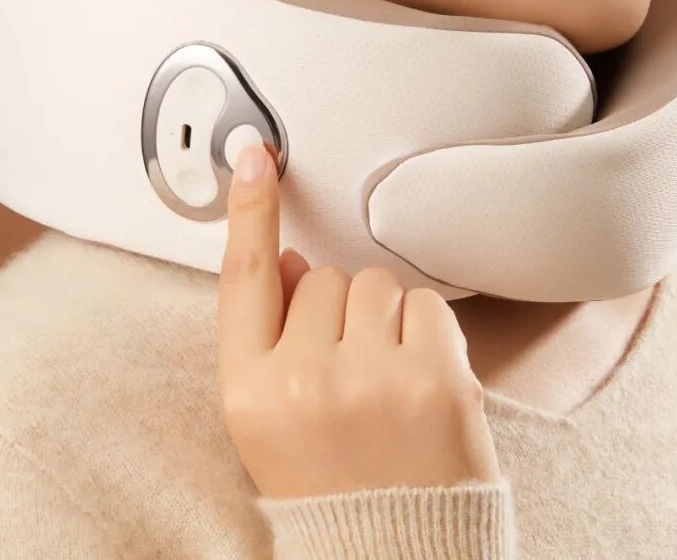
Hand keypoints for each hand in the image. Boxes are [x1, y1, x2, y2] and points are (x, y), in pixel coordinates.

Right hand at [216, 142, 501, 499]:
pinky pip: (427, 305)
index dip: (249, 211)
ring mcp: (370, 378)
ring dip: (384, 319)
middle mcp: (301, 380)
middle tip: (351, 371)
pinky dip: (427, 332)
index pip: (243, 278)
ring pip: (376, 285)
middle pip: (323, 276)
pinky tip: (420, 380)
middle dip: (339, 309)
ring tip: (386, 382)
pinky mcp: (434, 379)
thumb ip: (269, 338)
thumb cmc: (334, 488)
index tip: (256, 157)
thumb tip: (286, 259)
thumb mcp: (271, 423)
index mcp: (249, 393)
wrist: (399, 553)